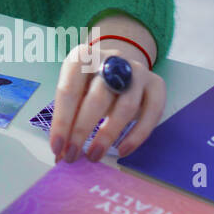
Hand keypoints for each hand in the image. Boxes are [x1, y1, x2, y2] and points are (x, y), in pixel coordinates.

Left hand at [49, 39, 165, 163]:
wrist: (120, 65)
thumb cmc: (91, 82)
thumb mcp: (76, 90)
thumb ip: (68, 117)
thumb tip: (61, 153)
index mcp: (82, 58)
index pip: (68, 91)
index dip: (61, 121)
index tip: (57, 147)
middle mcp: (111, 60)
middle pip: (97, 98)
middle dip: (82, 130)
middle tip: (74, 155)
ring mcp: (137, 71)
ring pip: (125, 107)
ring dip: (108, 135)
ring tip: (94, 155)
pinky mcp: (156, 84)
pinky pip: (152, 112)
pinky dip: (137, 135)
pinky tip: (123, 150)